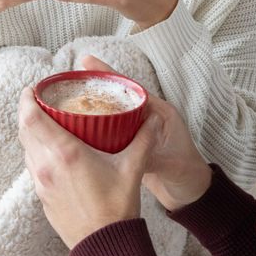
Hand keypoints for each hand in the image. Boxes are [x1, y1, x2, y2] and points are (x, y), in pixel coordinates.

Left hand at [18, 85, 159, 248]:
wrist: (104, 247)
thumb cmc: (117, 209)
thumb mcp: (132, 169)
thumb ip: (143, 140)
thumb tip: (152, 120)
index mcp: (65, 154)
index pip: (31, 118)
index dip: (26, 99)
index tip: (32, 89)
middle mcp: (47, 166)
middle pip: (24, 130)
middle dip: (28, 112)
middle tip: (40, 102)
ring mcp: (41, 183)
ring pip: (27, 149)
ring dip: (32, 134)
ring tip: (47, 124)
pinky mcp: (42, 197)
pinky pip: (33, 167)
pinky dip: (37, 153)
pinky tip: (54, 153)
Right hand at [79, 56, 212, 211]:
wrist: (191, 193)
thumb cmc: (187, 174)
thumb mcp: (170, 164)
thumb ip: (149, 156)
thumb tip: (123, 154)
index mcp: (158, 113)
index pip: (130, 88)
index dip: (108, 75)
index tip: (87, 62)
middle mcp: (147, 118)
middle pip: (116, 97)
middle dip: (93, 88)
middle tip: (67, 81)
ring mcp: (137, 132)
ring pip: (110, 114)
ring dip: (90, 109)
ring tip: (63, 102)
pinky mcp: (131, 146)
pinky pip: (109, 133)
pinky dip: (94, 130)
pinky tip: (76, 131)